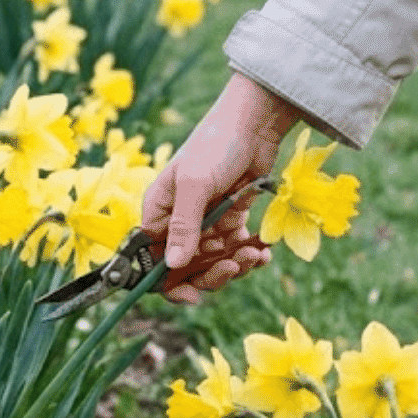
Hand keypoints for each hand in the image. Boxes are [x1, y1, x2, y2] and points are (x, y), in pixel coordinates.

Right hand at [141, 72, 305, 303]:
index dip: (169, 281)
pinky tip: (263, 252)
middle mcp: (179, 220)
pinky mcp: (231, 218)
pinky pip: (236, 248)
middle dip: (211, 272)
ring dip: (235, 264)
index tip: (192, 295)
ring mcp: (206, 221)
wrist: (257, 122)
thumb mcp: (195, 185)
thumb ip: (184, 226)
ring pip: (214, 262)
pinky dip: (249, 254)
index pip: (154, 259)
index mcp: (158, 212)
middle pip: (186, 266)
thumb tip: (172, 267)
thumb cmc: (216, 145)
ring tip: (254, 256)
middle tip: (233, 265)